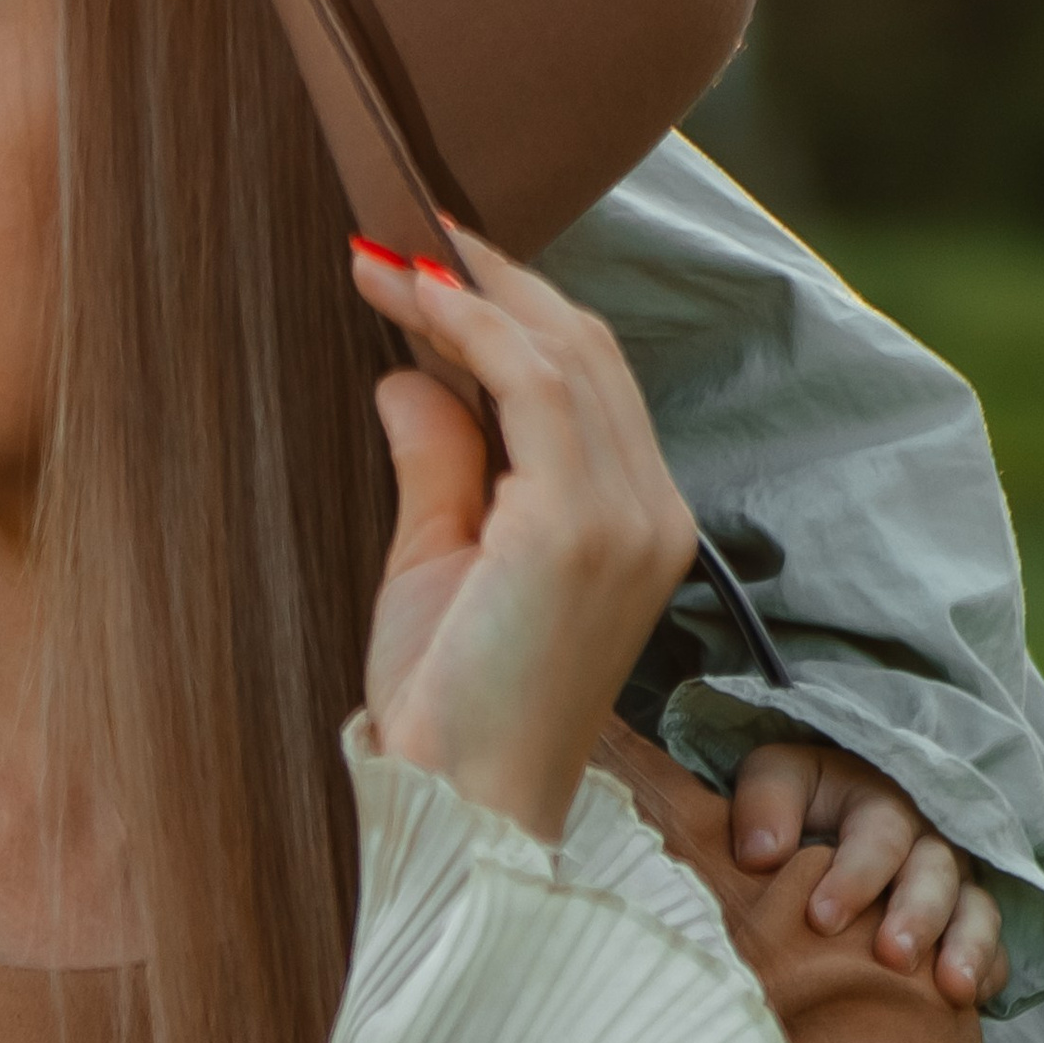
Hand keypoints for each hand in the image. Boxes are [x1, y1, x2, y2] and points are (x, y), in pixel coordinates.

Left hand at [347, 229, 699, 843]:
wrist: (462, 807)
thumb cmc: (448, 708)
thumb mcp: (436, 562)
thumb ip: (440, 465)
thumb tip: (410, 375)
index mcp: (634, 521)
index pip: (590, 381)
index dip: (514, 309)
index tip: (430, 264)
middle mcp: (651, 510)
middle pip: (587, 348)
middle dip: (495, 280)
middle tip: (405, 235)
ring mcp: (627, 517)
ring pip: (566, 351)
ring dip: (473, 291)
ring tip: (392, 255)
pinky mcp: (582, 526)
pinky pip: (535, 384)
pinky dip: (471, 326)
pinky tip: (408, 298)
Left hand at [732, 741, 1008, 1006]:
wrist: (818, 826)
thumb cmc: (793, 806)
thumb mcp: (775, 779)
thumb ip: (766, 801)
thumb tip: (761, 854)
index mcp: (880, 803)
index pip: (880, 834)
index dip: (856, 876)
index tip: (822, 919)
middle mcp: (925, 843)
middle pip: (936, 873)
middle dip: (918, 916)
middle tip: (893, 956)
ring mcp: (952, 886)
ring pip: (976, 910)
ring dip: (969, 947)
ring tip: (953, 988)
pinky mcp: (965, 926)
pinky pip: (995, 949)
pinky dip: (989, 972)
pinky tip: (968, 1000)